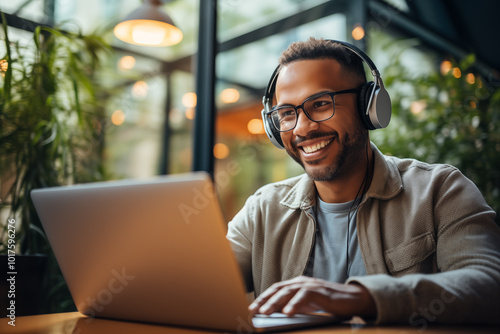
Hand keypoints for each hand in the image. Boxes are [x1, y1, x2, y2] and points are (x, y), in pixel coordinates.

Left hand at [248, 276, 375, 318]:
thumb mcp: (308, 305)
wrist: (355, 299)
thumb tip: (278, 314)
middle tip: (253, 311)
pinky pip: (305, 296)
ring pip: (288, 292)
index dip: (263, 298)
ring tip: (265, 312)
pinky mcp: (321, 291)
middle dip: (264, 300)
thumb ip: (294, 306)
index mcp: (297, 284)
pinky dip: (295, 304)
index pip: (276, 289)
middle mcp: (302, 282)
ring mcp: (311, 285)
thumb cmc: (330, 303)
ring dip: (275, 303)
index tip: (252, 308)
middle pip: (278, 289)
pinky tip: (287, 313)